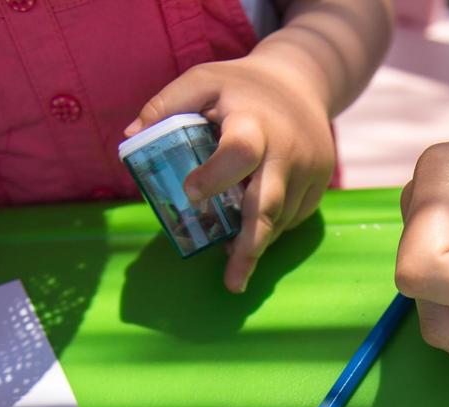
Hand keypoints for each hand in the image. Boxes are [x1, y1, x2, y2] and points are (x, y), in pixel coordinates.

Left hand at [127, 55, 335, 292]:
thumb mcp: (202, 81)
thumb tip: (130, 140)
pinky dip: (271, 231)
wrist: (303, 82)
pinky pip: (292, 219)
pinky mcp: (318, 187)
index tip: (191, 193)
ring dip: (255, 244)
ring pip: (280, 220)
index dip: (216, 175)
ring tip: (234, 267)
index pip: (239, 152)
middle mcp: (287, 151)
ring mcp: (308, 172)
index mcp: (254, 123)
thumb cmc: (240, 87)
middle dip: (250, 246)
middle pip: (269, 205)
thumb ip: (166, 105)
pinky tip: (252, 238)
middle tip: (232, 283)